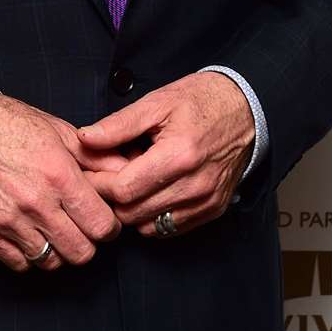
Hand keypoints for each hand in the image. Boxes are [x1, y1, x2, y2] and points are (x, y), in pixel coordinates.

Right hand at [0, 94, 127, 272]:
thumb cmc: (10, 126)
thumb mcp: (59, 132)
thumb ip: (96, 157)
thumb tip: (126, 170)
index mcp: (58, 175)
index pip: (101, 226)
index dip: (109, 227)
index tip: (103, 221)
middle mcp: (35, 202)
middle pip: (81, 252)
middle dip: (87, 242)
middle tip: (81, 228)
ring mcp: (9, 220)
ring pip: (51, 262)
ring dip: (59, 251)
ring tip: (55, 230)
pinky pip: (20, 264)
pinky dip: (29, 255)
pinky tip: (31, 234)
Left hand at [77, 72, 254, 237]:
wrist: (246, 109)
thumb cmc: (200, 101)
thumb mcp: (156, 102)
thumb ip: (118, 125)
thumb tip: (85, 139)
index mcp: (179, 155)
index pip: (124, 189)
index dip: (98, 184)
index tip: (88, 172)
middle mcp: (195, 185)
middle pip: (133, 212)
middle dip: (111, 198)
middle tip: (105, 176)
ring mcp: (206, 202)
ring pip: (148, 226)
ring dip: (131, 209)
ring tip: (130, 181)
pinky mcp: (212, 210)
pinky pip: (169, 228)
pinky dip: (152, 216)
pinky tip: (150, 190)